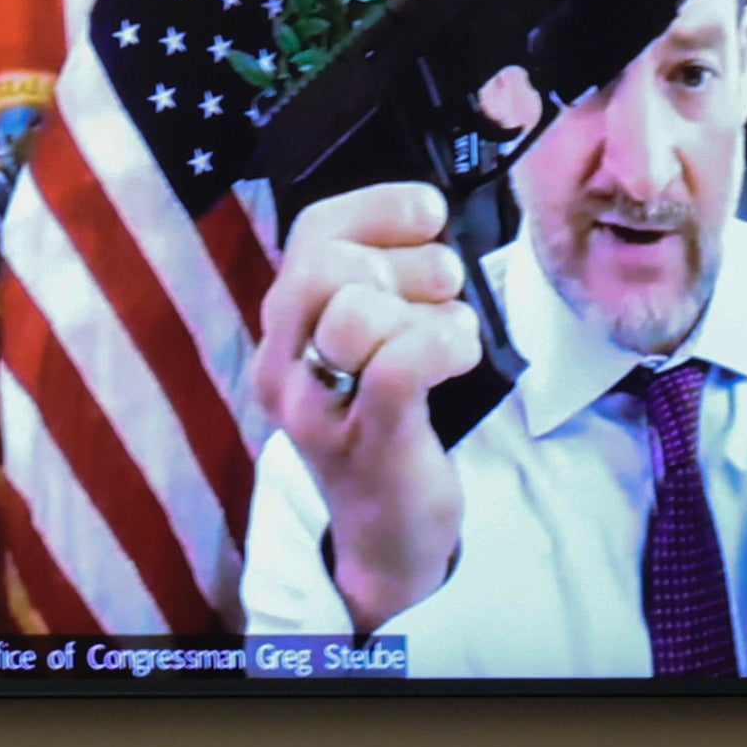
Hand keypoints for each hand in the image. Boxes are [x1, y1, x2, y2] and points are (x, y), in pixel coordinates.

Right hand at [250, 181, 482, 630]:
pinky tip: (462, 354)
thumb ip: (379, 284)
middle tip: (445, 288)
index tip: (428, 213)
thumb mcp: (370, 345)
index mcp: (285, 329)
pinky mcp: (366, 441)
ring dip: (426, 306)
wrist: (390, 540)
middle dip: (404, 260)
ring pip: (357, 312)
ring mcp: (318, 409)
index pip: (311, 232)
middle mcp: (284, 365)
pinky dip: (444, 343)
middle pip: (328, 264)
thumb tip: (428, 214)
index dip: (376, 205)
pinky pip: (398, 364)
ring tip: (452, 331)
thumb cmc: (391, 428)